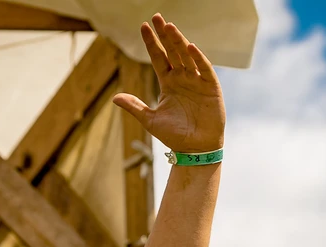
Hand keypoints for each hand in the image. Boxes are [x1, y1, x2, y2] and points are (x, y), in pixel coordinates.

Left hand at [113, 14, 224, 154]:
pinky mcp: (211, 87)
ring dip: (179, 41)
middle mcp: (182, 78)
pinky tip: (189, 47)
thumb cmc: (175, 136)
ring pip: (187, 56)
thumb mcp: (151, 120)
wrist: (195, 150)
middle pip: (172, 51)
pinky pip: (204, 69)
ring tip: (170, 27)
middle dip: (165, 35)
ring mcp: (197, 81)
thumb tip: (114, 98)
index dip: (151, 43)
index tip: (143, 27)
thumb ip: (135, 107)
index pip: (158, 58)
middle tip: (157, 17)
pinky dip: (198, 58)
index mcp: (168, 83)